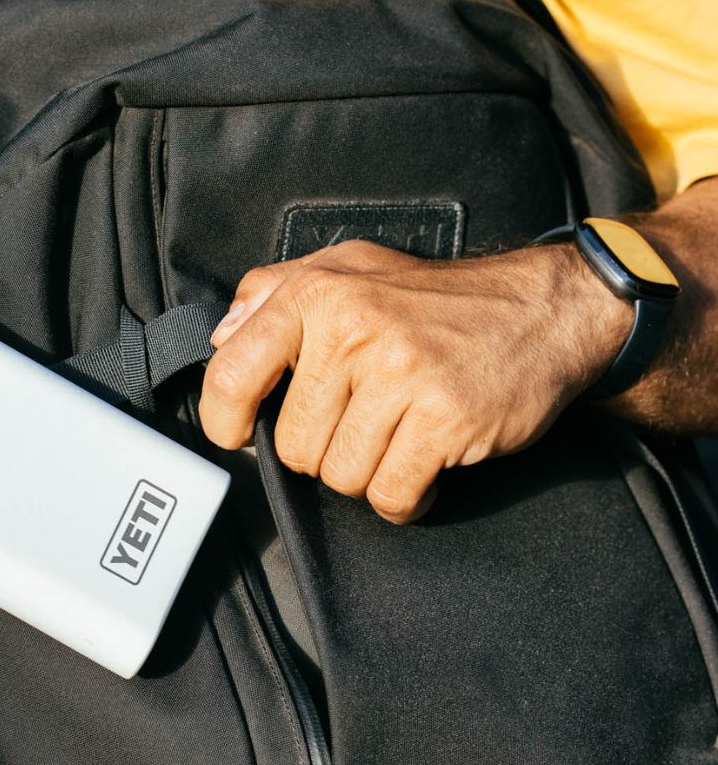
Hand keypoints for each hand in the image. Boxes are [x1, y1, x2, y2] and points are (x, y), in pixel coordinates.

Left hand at [200, 239, 631, 523]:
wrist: (543, 310)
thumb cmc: (437, 299)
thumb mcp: (349, 267)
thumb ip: (274, 293)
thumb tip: (221, 337)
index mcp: (317, 294)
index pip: (231, 373)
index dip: (224, 419)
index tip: (240, 434)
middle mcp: (353, 330)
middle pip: (292, 445)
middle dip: (322, 450)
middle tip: (362, 423)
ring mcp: (400, 375)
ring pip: (339, 476)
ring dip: (366, 473)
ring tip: (395, 435)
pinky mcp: (443, 419)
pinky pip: (391, 496)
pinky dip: (404, 498)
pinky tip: (420, 465)